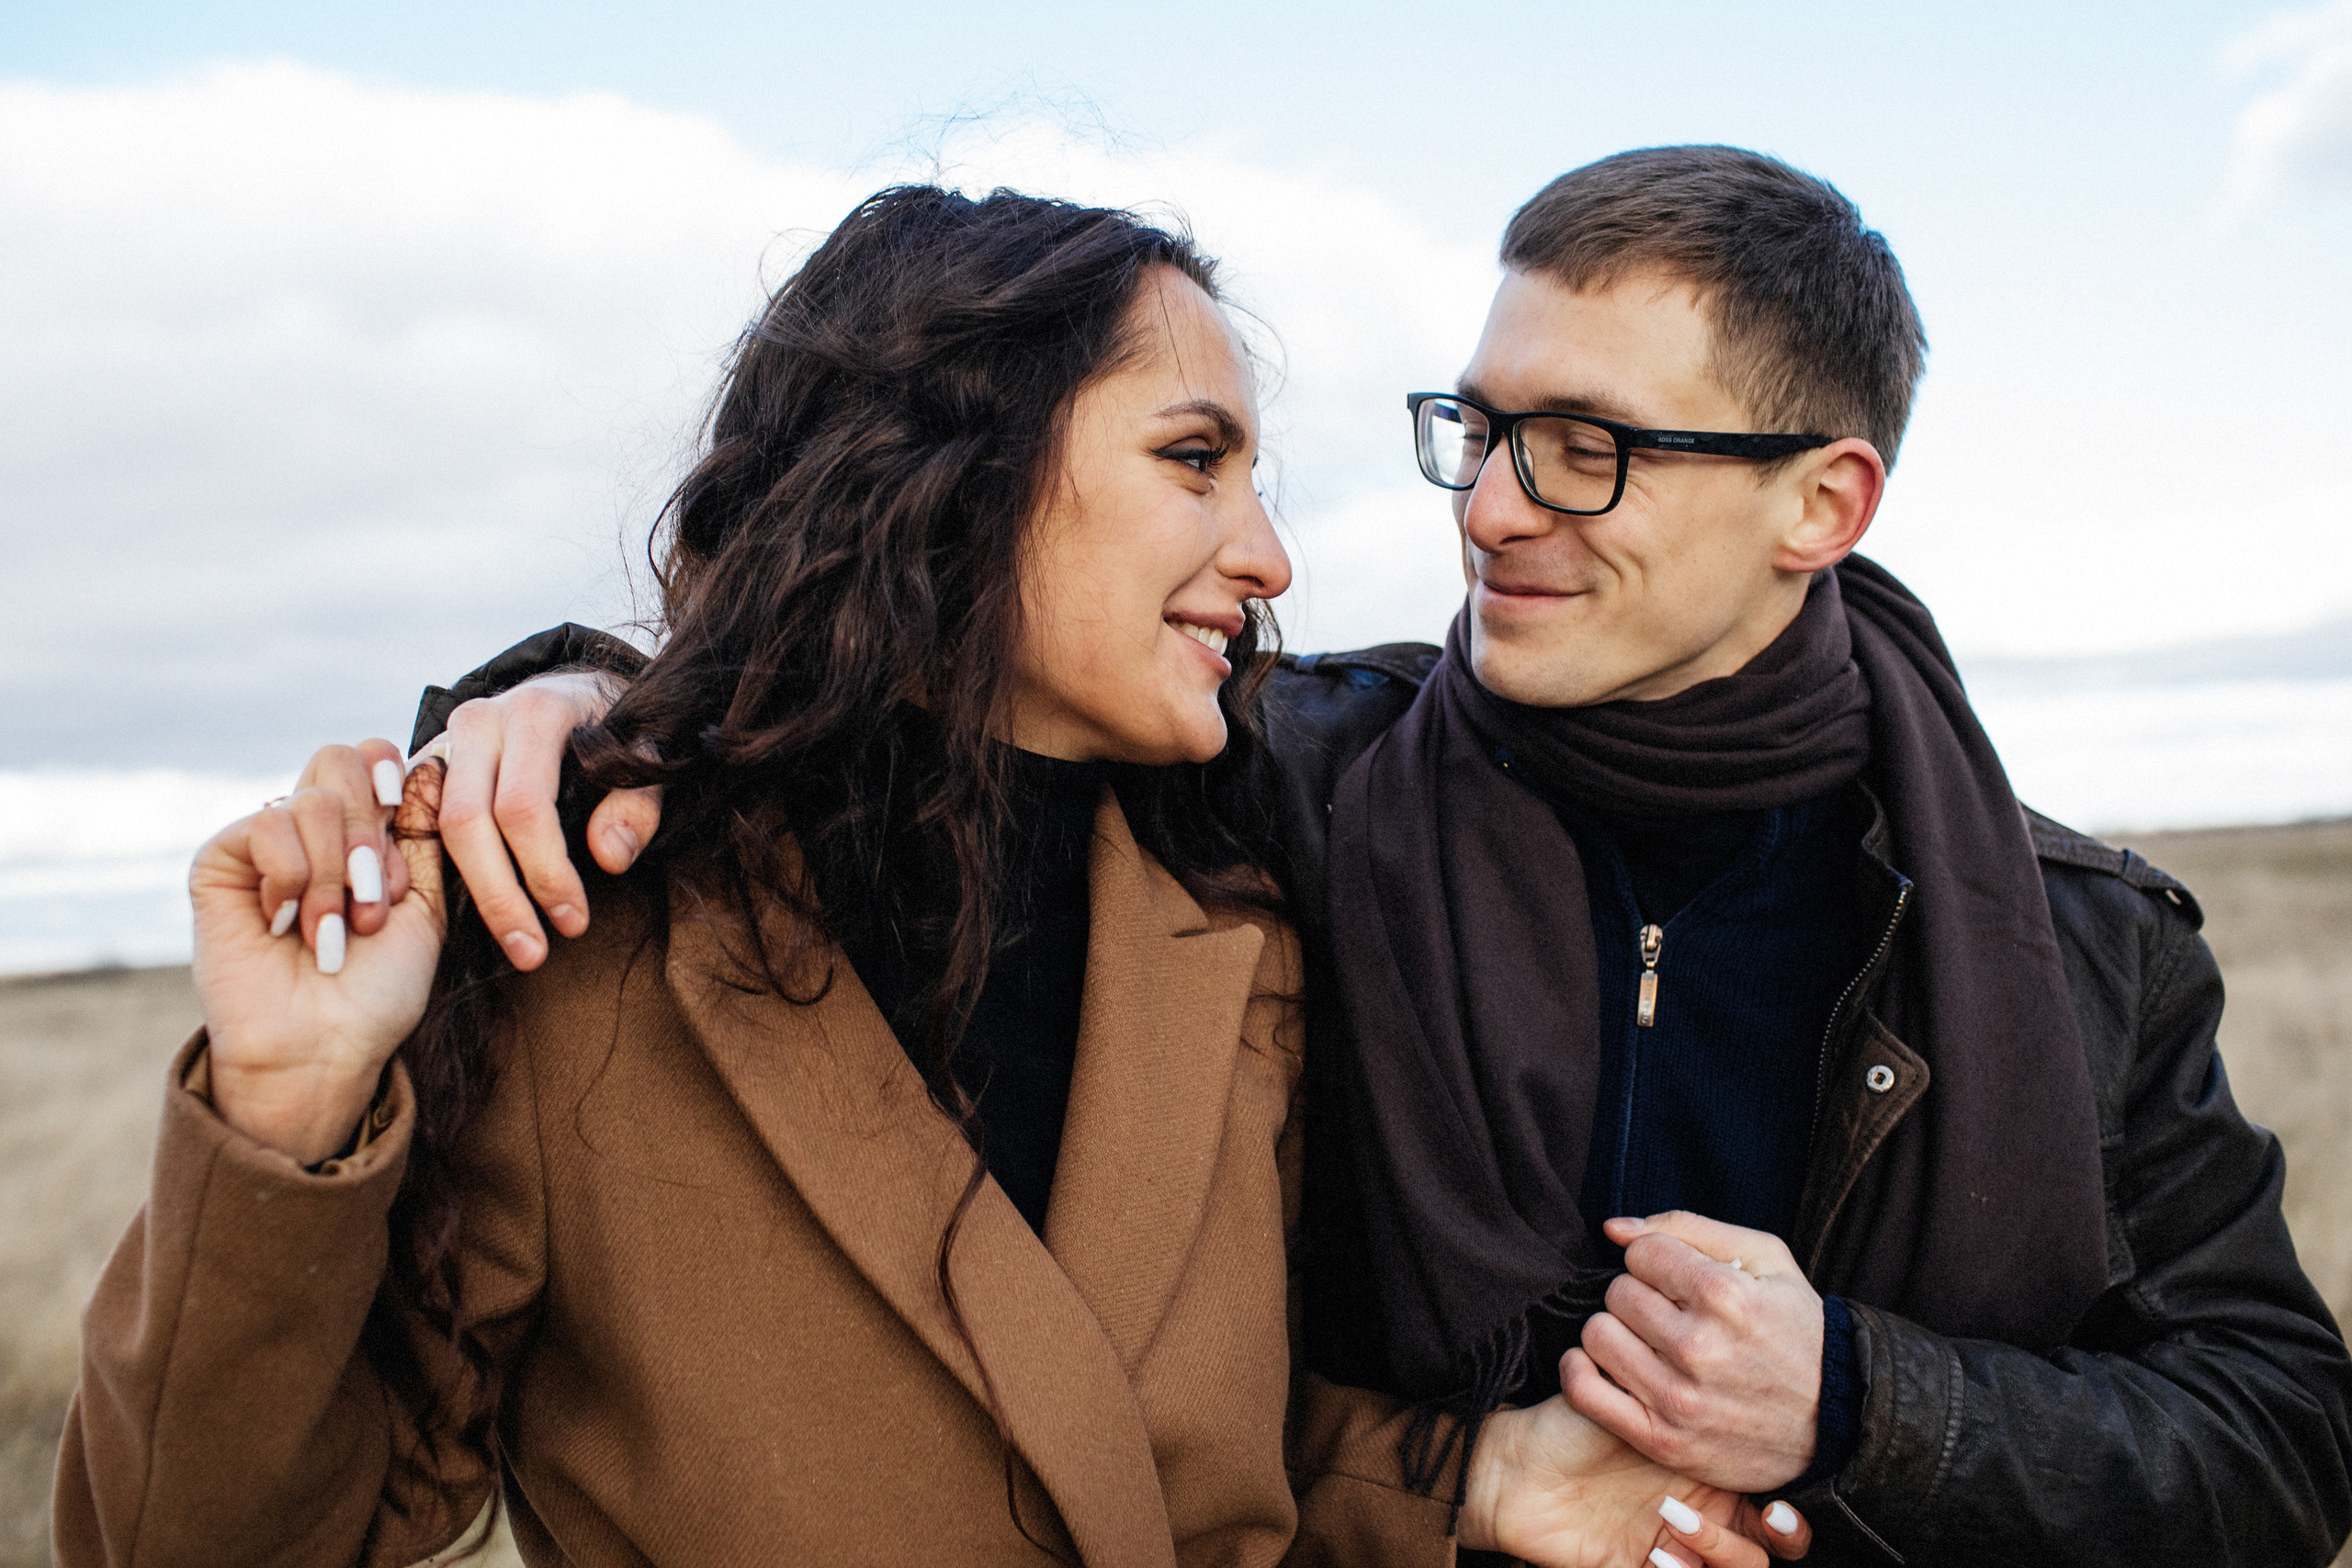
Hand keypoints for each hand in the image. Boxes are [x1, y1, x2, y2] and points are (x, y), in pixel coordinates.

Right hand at [190, 742, 448, 1162]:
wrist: (325, 1046)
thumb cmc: (380, 988)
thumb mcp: (426, 905)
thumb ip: (427, 833)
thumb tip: (431, 760)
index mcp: (364, 830)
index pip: (373, 755)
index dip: (392, 775)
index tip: (403, 815)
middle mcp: (313, 827)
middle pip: (341, 760)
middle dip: (371, 834)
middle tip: (375, 900)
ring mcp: (265, 841)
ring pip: (311, 799)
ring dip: (337, 874)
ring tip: (336, 931)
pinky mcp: (220, 861)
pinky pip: (266, 825)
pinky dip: (293, 878)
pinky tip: (287, 923)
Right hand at [427, 670, 656, 969]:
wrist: (578, 689)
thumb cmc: (616, 730)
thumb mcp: (644, 757)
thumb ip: (636, 804)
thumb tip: (608, 858)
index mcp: (535, 712)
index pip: (524, 805)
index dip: (546, 871)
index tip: (574, 922)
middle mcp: (479, 721)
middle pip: (466, 821)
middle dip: (499, 897)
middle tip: (533, 953)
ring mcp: (445, 740)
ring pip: (435, 826)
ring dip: (467, 893)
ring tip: (510, 944)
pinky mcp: (426, 763)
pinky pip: (415, 823)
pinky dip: (430, 873)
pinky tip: (460, 916)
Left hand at [1462, 1394, 1810, 1566]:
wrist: (1517, 1464)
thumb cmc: (1574, 1424)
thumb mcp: (1638, 1401)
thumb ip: (1686, 1394)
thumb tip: (1729, 1365)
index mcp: (1709, 1471)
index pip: (1772, 1495)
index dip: (1790, 1508)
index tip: (1780, 1499)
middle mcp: (1702, 1513)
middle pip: (1769, 1544)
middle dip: (1780, 1536)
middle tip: (1765, 1517)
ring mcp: (1676, 1548)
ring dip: (1721, 1551)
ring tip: (1677, 1522)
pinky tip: (1659, 1557)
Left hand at [1565, 1212, 1824, 1492]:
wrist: (1837, 1420)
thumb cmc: (1795, 1329)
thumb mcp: (1765, 1259)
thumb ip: (1686, 1228)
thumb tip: (1613, 1228)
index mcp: (1726, 1295)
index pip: (1640, 1254)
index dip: (1657, 1261)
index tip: (1677, 1280)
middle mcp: (1698, 1347)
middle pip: (1617, 1293)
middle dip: (1639, 1296)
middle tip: (1669, 1314)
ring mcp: (1678, 1398)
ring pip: (1597, 1335)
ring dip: (1616, 1333)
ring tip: (1647, 1341)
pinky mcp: (1663, 1439)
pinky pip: (1585, 1392)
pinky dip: (1580, 1372)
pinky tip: (1604, 1365)